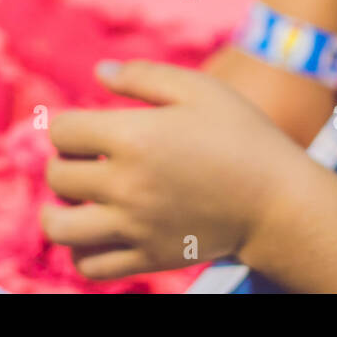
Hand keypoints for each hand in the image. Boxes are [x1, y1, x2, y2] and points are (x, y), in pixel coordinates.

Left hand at [40, 60, 310, 279]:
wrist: (278, 200)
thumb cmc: (243, 136)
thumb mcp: (201, 90)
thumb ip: (146, 76)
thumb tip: (100, 72)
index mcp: (135, 137)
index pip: (63, 130)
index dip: (72, 124)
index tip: (93, 128)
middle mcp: (126, 184)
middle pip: (57, 175)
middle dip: (67, 162)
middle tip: (92, 159)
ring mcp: (134, 226)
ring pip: (59, 227)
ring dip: (59, 210)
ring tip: (81, 200)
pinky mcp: (146, 257)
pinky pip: (88, 264)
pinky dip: (81, 250)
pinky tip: (99, 230)